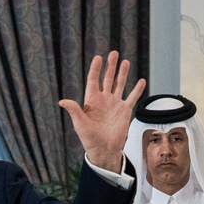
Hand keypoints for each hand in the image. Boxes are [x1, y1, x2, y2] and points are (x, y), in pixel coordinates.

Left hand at [58, 51, 144, 171]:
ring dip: (122, 73)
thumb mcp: (79, 124)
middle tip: (114, 53)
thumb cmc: (89, 139)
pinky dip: (137, 90)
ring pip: (119, 85)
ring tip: (125, 62)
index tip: (98, 57)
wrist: (104, 149)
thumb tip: (62, 101)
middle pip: (107, 79)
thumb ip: (73, 110)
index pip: (93, 80)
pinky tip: (141, 81)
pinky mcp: (125, 111)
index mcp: (91, 101)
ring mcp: (115, 104)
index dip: (95, 69)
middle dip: (110, 66)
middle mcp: (104, 100)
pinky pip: (132, 97)